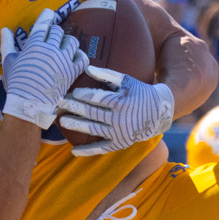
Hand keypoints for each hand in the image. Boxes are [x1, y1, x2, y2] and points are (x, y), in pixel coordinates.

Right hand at [0, 9, 85, 128]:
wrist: (28, 104)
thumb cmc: (16, 83)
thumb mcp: (9, 62)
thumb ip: (7, 44)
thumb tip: (5, 29)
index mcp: (34, 44)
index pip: (44, 22)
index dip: (48, 15)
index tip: (50, 14)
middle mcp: (51, 49)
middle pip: (58, 31)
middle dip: (55, 33)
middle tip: (52, 39)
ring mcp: (63, 60)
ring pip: (72, 42)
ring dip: (68, 43)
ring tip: (64, 48)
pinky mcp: (72, 72)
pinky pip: (83, 58)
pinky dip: (80, 56)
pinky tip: (74, 58)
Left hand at [56, 67, 176, 156]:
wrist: (159, 112)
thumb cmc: (140, 92)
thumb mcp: (127, 81)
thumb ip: (107, 75)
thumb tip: (87, 68)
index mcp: (121, 102)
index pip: (98, 99)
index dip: (84, 96)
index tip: (72, 93)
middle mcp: (119, 119)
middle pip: (92, 113)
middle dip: (74, 108)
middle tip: (58, 103)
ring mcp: (119, 133)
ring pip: (93, 130)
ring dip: (77, 126)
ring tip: (62, 121)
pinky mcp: (119, 143)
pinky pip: (101, 148)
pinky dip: (88, 151)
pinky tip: (73, 151)